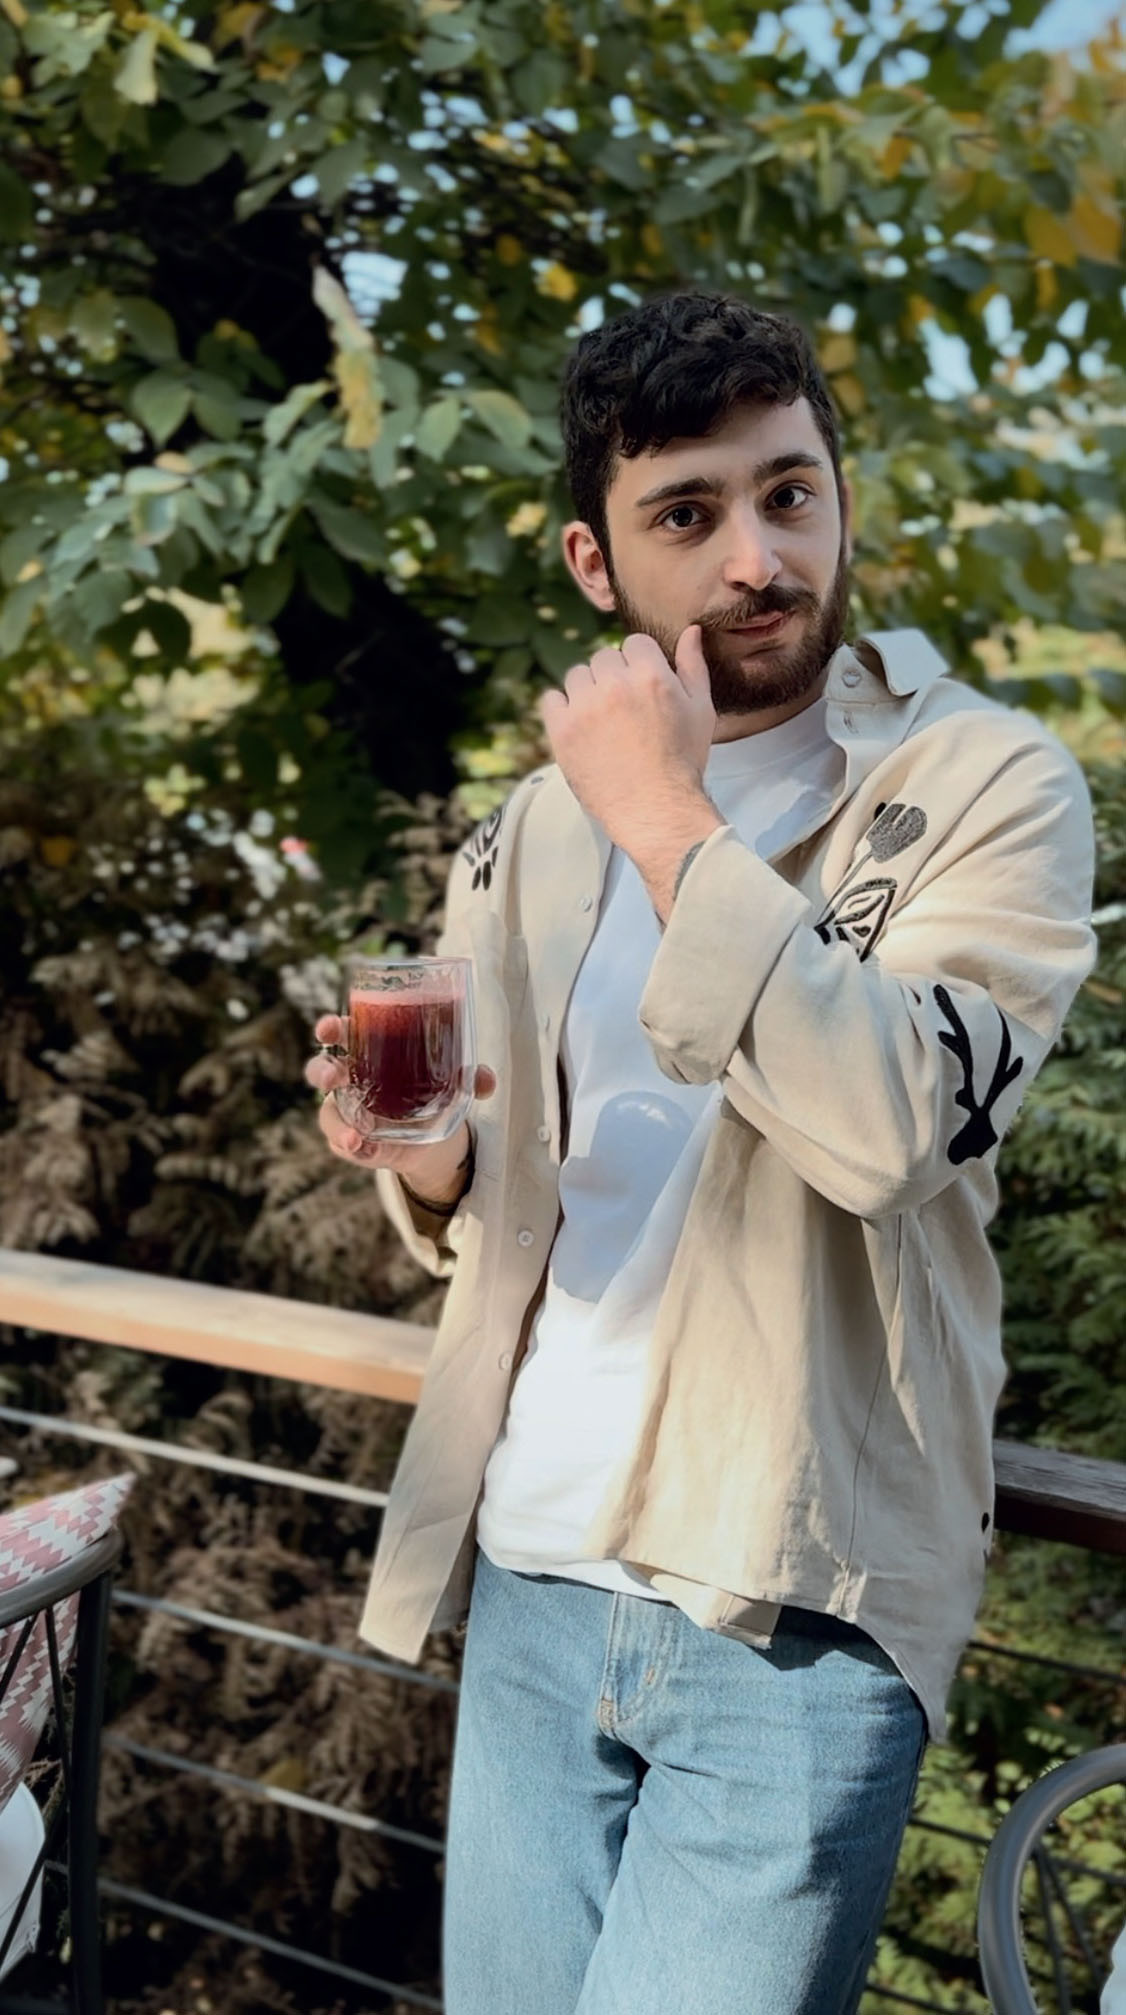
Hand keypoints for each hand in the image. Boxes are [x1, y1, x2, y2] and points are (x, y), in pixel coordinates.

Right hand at [305, 1016, 495, 1191]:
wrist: (432, 1138)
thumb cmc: (431, 1092)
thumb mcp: (452, 1083)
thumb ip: (469, 1078)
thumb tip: (486, 1081)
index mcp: (368, 1052)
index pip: (342, 1034)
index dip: (331, 1029)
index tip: (329, 1029)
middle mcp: (350, 1081)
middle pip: (322, 1070)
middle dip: (321, 1071)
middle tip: (334, 1076)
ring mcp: (348, 1113)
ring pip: (327, 1113)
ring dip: (335, 1122)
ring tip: (352, 1134)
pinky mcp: (353, 1142)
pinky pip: (343, 1144)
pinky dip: (352, 1147)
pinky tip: (362, 1148)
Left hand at [537, 626, 715, 847]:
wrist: (656, 810)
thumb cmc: (683, 762)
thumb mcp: (701, 710)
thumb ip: (693, 666)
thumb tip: (690, 631)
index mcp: (650, 675)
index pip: (634, 644)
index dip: (639, 665)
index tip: (640, 689)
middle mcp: (614, 685)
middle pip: (604, 658)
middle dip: (614, 678)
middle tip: (623, 711)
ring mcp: (584, 707)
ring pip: (577, 677)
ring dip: (587, 692)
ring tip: (603, 722)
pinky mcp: (561, 730)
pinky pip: (551, 700)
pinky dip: (562, 709)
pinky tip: (579, 728)